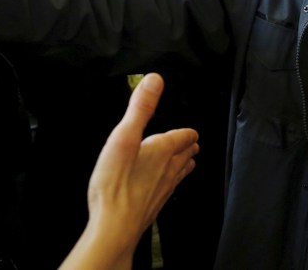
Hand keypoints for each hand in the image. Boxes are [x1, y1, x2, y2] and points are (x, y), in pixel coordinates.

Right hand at [60, 74, 197, 269]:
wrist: (114, 226)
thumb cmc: (116, 184)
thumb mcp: (124, 137)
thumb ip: (140, 108)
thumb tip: (154, 81)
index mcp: (162, 150)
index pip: (182, 137)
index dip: (187, 132)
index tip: (192, 131)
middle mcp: (167, 170)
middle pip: (184, 156)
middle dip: (188, 148)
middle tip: (193, 144)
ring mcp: (161, 190)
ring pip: (179, 174)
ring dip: (184, 165)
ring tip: (188, 162)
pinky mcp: (153, 206)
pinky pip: (167, 190)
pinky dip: (170, 183)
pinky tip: (164, 187)